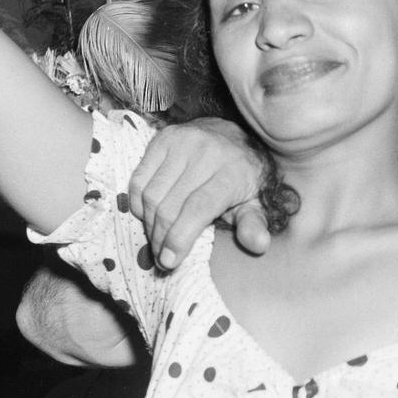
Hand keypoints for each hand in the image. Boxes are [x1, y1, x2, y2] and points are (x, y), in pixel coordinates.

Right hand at [127, 118, 268, 267]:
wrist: (234, 136)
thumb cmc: (243, 178)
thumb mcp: (255, 203)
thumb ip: (254, 224)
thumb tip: (259, 245)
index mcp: (232, 173)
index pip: (198, 208)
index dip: (180, 237)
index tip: (169, 262)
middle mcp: (206, 153)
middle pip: (171, 205)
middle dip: (162, 237)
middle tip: (162, 257)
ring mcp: (181, 142)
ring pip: (152, 194)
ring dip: (149, 223)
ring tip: (156, 238)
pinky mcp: (162, 138)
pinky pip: (139, 179)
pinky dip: (138, 203)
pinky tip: (147, 215)